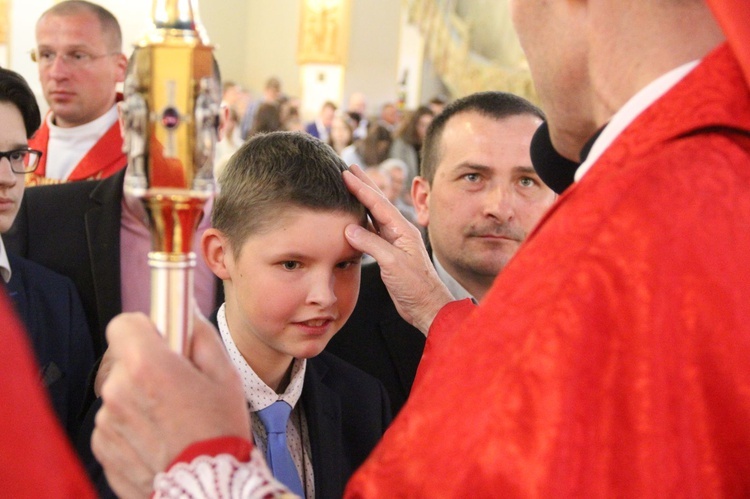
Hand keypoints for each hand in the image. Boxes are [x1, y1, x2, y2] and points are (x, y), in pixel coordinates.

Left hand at [91, 311, 249, 497]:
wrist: (206, 490)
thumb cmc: (220, 432)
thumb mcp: (225, 375)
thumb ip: (200, 335)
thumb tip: (185, 312)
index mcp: (148, 365)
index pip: (123, 323)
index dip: (144, 329)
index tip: (162, 341)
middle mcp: (118, 389)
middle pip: (125, 360)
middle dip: (148, 366)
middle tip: (179, 386)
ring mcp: (107, 421)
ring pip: (120, 392)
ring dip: (140, 398)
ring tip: (172, 420)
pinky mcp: (102, 447)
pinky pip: (115, 421)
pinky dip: (133, 426)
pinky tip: (160, 439)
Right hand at [343, 164, 453, 333]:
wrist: (427, 306)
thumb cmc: (415, 287)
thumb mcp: (392, 263)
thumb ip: (372, 244)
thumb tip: (350, 228)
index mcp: (402, 230)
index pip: (378, 203)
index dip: (361, 187)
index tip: (346, 173)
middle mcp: (399, 232)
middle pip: (378, 203)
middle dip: (363, 185)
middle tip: (349, 169)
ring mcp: (395, 243)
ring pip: (374, 216)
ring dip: (362, 201)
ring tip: (349, 188)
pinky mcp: (389, 255)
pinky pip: (372, 232)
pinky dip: (361, 223)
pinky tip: (353, 220)